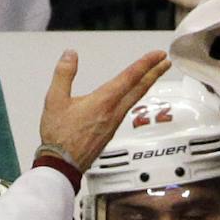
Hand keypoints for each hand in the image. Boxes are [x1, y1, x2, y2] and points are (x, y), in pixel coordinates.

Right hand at [39, 50, 170, 171]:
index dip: (146, 63)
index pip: (130, 78)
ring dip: (146, 85)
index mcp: (103, 102)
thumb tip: (70, 54)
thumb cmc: (58, 136)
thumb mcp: (54, 99)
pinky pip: (127, 110)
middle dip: (154, 72)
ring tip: (153, 75)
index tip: (158, 55)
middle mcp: (113, 113)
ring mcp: (113, 124)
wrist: (62, 165)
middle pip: (139, 89)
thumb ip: (64, 74)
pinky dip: (134, 97)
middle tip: (165, 61)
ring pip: (134, 100)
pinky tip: (133, 96)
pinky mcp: (110, 132)